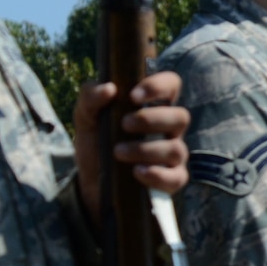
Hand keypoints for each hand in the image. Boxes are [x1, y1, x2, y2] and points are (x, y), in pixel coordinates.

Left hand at [73, 72, 190, 218]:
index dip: (159, 86)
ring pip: (176, 149)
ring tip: (118, 152)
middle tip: (124, 124)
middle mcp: (168, 128)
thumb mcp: (85, 118)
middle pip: (181, 117)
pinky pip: (176, 177)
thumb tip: (109, 89)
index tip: (133, 96)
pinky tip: (136, 172)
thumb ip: (90, 98)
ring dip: (145, 149)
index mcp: (153, 106)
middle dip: (151, 120)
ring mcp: (172, 154)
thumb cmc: (96, 142)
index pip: (171, 84)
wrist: (91, 180)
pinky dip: (156, 174)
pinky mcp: (171, 179)